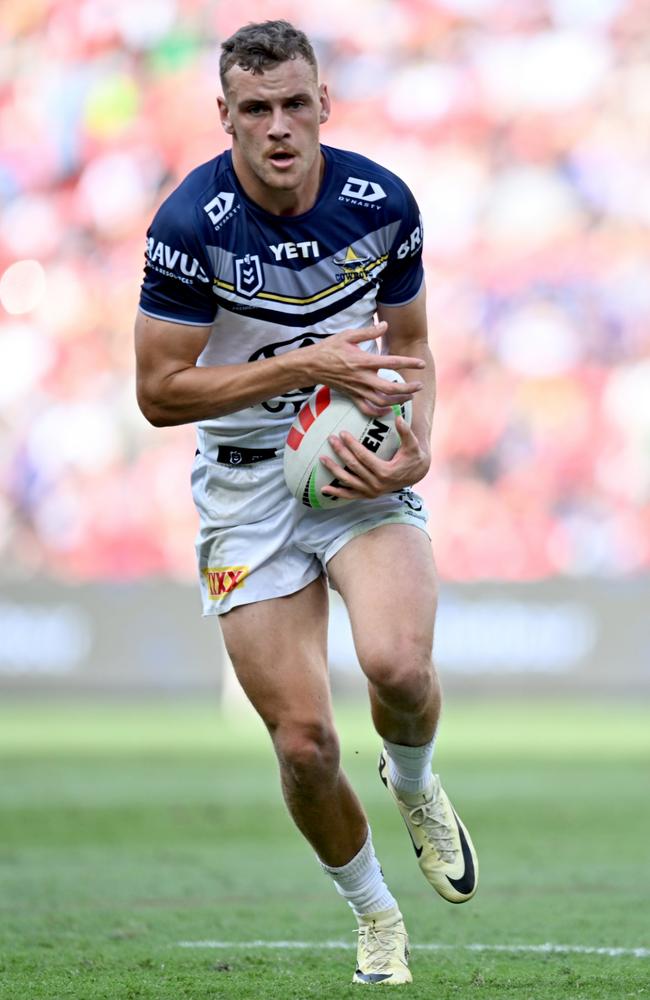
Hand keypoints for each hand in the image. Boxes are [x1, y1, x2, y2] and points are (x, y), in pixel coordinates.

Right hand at [298, 322, 425, 415]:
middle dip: (408, 388)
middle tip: (420, 385)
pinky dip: (380, 413)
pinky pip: (367, 409)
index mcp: (363, 361)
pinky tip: (389, 410)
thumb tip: (385, 325)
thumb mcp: (348, 335)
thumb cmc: (329, 348)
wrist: (310, 366)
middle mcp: (362, 378)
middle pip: (390, 388)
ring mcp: (357, 390)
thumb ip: (368, 332)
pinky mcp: (352, 396)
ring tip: (409, 397)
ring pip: (382, 401)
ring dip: (398, 401)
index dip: (408, 363)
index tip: (421, 363)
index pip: (391, 363)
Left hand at [320, 417, 429, 499]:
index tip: (342, 433)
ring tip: (322, 459)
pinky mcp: (368, 496)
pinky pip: (350, 495)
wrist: (415, 474)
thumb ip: (406, 432)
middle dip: (340, 452)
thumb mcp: (412, 444)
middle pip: (353, 466)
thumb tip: (399, 418)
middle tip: (330, 439)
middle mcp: (377, 484)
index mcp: (386, 472)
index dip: (352, 444)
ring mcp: (372, 492)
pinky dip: (336, 493)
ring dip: (334, 470)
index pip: (363, 456)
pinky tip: (323, 489)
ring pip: (348, 481)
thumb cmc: (413, 456)